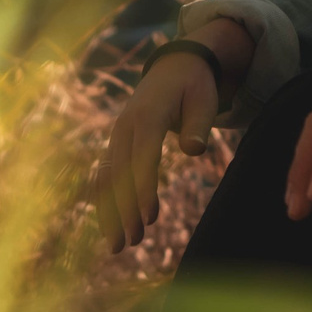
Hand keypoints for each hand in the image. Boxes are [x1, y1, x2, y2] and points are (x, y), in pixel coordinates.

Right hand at [91, 17, 253, 252]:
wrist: (175, 66)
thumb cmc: (195, 86)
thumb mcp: (204, 100)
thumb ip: (199, 125)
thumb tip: (193, 150)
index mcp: (147, 116)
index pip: (143, 158)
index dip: (145, 188)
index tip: (149, 218)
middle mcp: (125, 126)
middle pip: (121, 173)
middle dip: (124, 210)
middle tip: (129, 243)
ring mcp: (118, 135)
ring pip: (109, 178)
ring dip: (112, 212)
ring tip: (118, 246)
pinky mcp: (118, 143)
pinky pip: (108, 175)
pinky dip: (107, 200)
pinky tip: (110, 225)